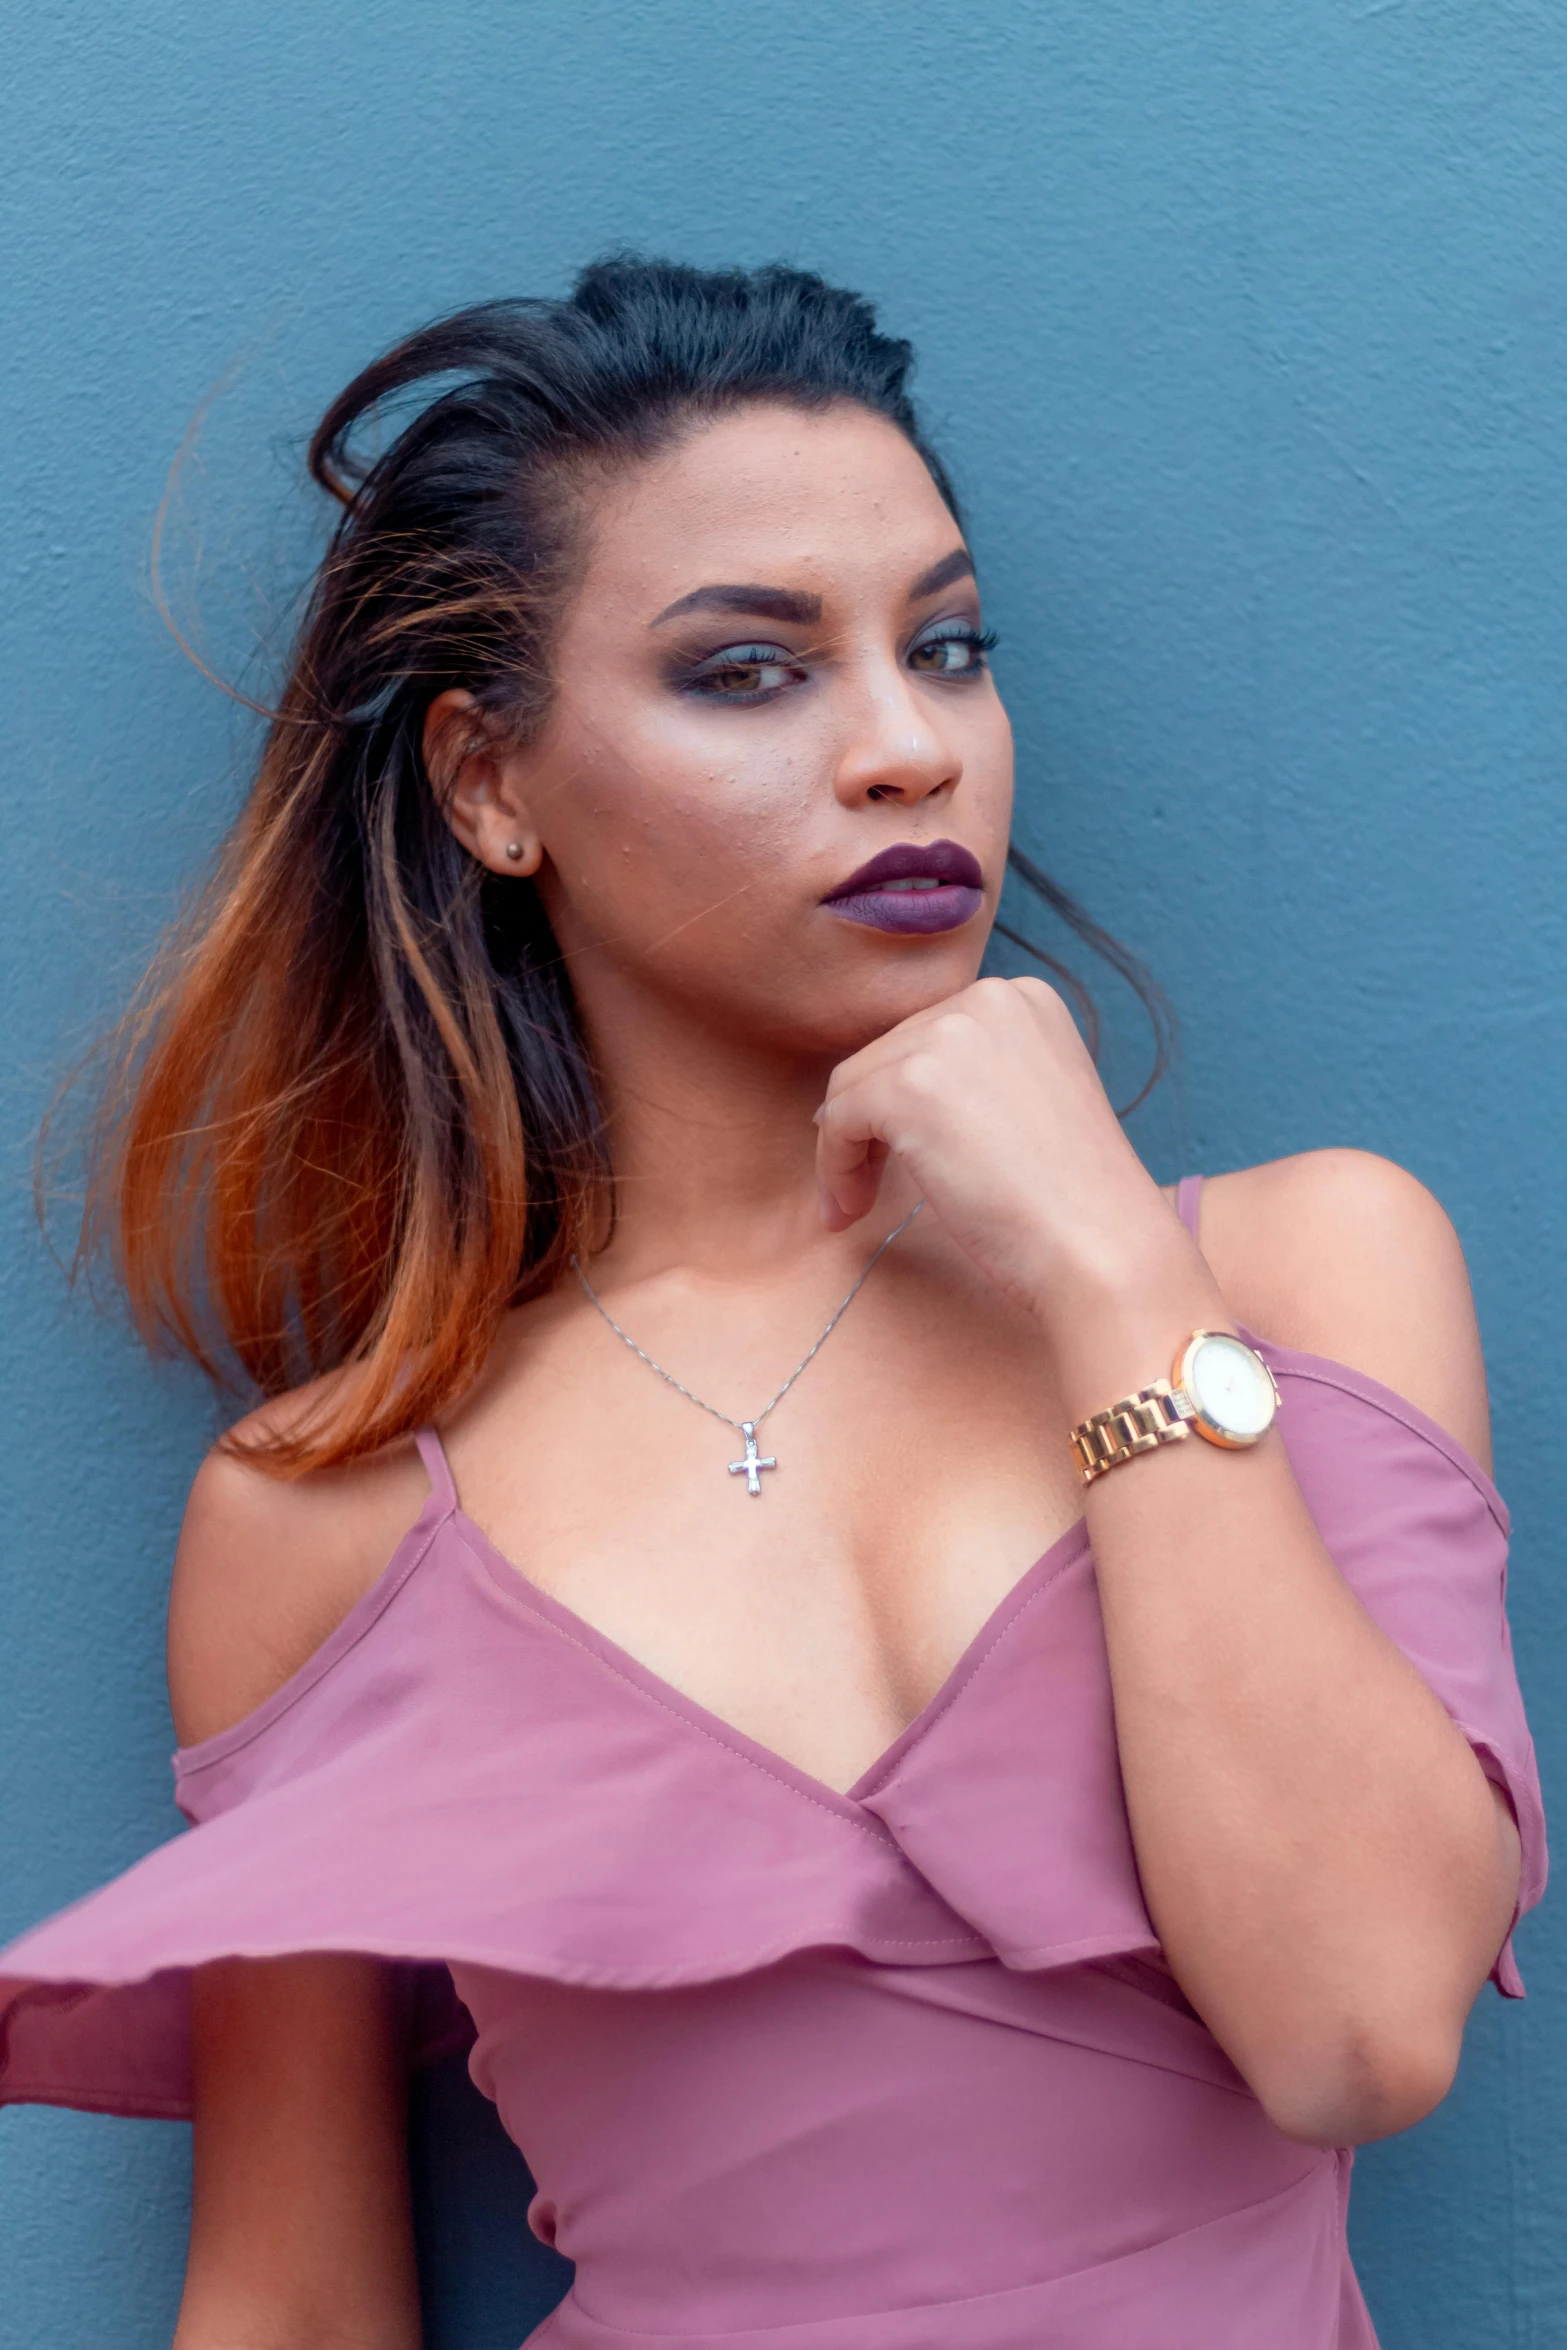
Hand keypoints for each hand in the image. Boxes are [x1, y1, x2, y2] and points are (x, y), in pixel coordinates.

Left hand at [814, 977, 1213, 1349]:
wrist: (1103, 1247)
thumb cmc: (1071, 1200)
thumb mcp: (1028, 1103)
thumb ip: (971, 1079)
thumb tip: (875, 1093)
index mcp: (1023, 1000)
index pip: (927, 1037)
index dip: (903, 1101)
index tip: (898, 1156)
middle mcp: (987, 999)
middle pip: (886, 1056)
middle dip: (871, 1126)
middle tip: (868, 1192)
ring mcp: (948, 1036)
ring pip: (853, 1085)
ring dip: (847, 1151)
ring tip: (856, 1208)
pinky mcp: (909, 1084)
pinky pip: (837, 1120)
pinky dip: (834, 1168)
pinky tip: (852, 1211)